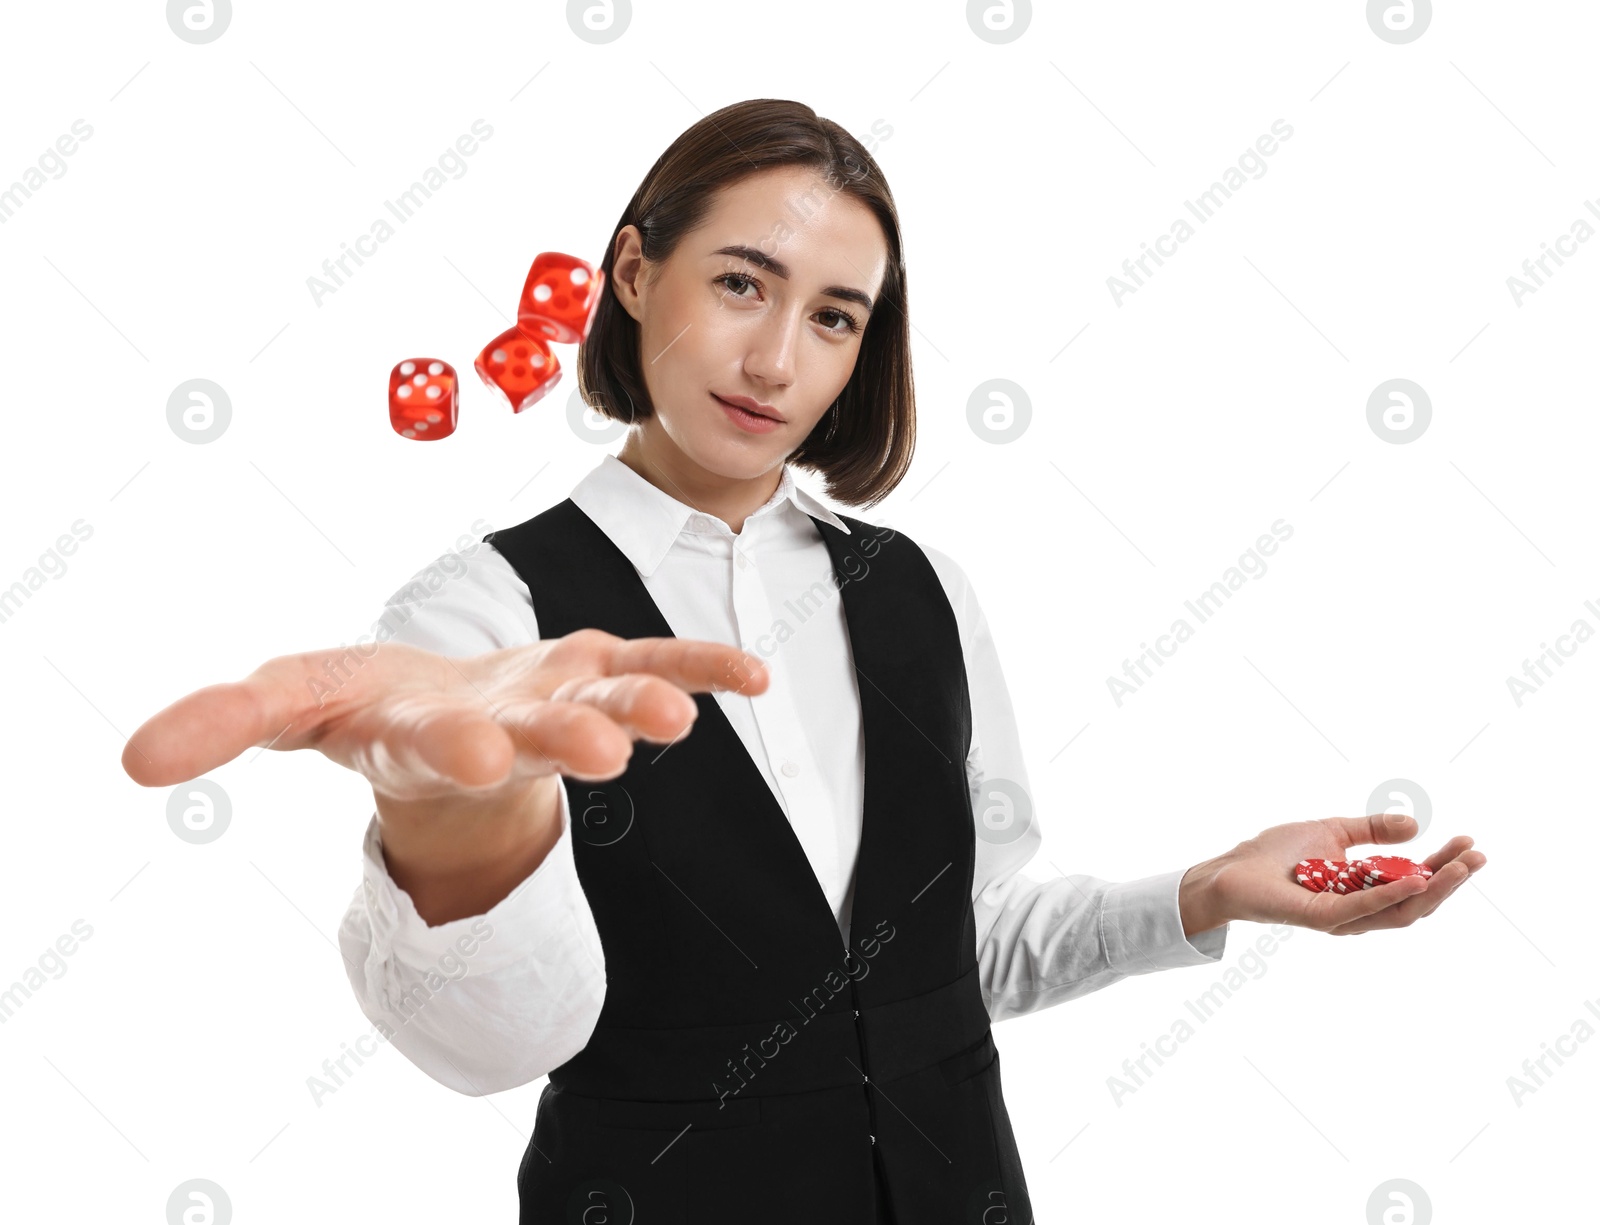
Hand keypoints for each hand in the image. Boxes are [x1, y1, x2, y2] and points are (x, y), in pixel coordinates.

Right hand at [121, 628, 769, 799]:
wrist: (453, 733)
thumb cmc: (374, 712)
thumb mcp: (289, 707)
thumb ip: (221, 722)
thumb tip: (133, 759)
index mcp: (427, 733)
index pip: (434, 743)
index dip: (452, 746)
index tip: (471, 752)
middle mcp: (503, 724)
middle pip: (536, 734)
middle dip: (565, 739)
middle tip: (605, 750)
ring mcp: (560, 697)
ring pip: (606, 700)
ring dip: (645, 703)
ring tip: (680, 720)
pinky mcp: (602, 668)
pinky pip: (663, 661)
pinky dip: (706, 666)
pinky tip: (758, 674)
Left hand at [1179, 813, 1487, 936]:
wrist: (1231, 869)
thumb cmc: (1277, 855)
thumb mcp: (1333, 832)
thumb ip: (1372, 831)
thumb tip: (1415, 825)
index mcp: (1365, 892)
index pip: (1416, 883)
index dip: (1445, 866)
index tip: (1470, 842)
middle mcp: (1359, 912)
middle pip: (1417, 903)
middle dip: (1451, 881)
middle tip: (1477, 855)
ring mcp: (1341, 919)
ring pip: (1399, 911)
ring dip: (1433, 889)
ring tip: (1460, 866)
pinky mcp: (1320, 918)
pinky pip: (1362, 909)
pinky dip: (1390, 895)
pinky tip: (1416, 878)